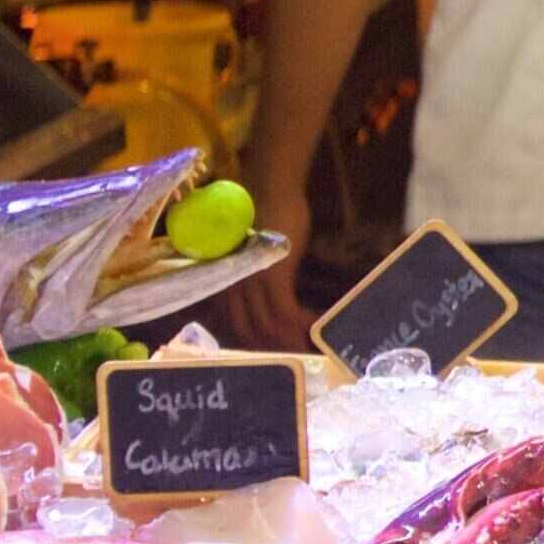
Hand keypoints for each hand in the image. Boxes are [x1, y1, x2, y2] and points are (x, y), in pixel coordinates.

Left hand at [224, 173, 316, 350]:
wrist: (270, 188)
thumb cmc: (265, 214)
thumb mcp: (255, 251)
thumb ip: (257, 274)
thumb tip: (275, 294)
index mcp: (226, 284)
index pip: (236, 327)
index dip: (258, 345)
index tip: (280, 351)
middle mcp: (232, 288)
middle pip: (250, 335)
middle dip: (276, 350)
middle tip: (301, 356)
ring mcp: (249, 283)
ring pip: (267, 329)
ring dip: (292, 341)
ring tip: (314, 345)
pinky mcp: (270, 276)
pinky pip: (284, 313)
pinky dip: (301, 323)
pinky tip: (318, 323)